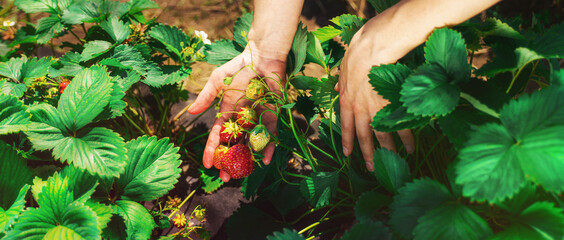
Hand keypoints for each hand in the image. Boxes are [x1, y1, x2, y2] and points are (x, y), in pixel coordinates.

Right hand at [188, 47, 285, 181]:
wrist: (261, 56)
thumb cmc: (238, 67)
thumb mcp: (218, 82)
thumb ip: (206, 97)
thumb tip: (191, 113)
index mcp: (228, 112)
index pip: (219, 135)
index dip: (213, 150)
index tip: (208, 164)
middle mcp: (242, 118)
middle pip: (235, 144)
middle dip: (229, 160)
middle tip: (225, 177)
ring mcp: (257, 118)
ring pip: (251, 142)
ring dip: (247, 159)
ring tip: (242, 173)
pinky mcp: (273, 115)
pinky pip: (270, 134)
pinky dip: (268, 146)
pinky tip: (265, 160)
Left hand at [337, 14, 415, 171]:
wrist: (370, 51)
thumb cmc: (357, 55)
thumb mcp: (343, 69)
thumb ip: (341, 82)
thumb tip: (335, 87)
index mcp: (346, 101)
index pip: (345, 126)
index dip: (347, 140)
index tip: (348, 153)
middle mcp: (359, 110)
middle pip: (363, 136)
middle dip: (367, 153)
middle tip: (370, 168)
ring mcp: (375, 110)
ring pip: (381, 136)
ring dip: (387, 150)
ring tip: (393, 161)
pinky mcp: (390, 107)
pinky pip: (398, 127)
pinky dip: (405, 138)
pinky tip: (410, 147)